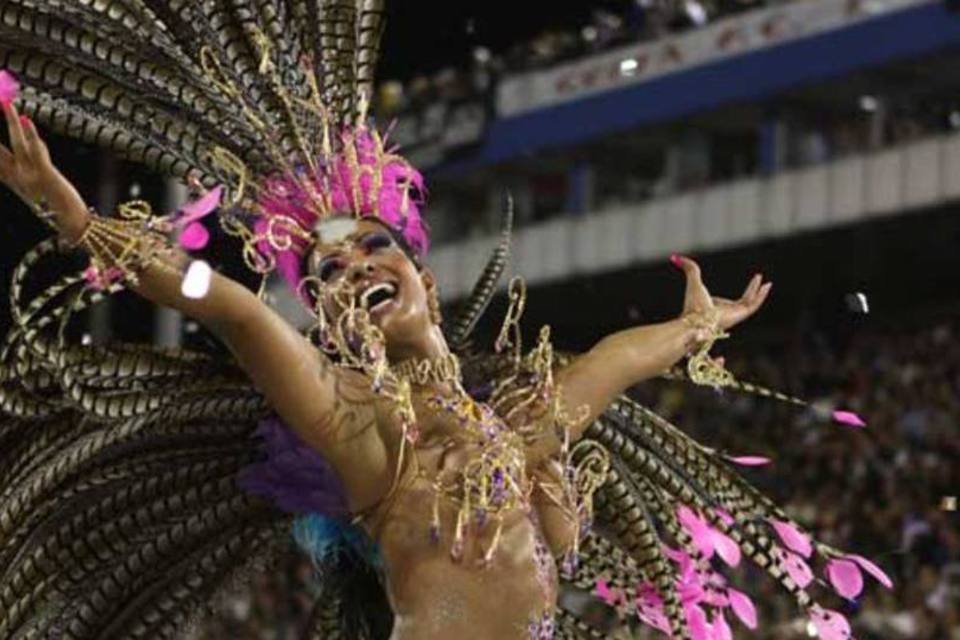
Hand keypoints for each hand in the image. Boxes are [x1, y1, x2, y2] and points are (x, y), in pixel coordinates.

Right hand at [0, 100, 88, 239]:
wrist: (74, 226)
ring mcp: (31, 178)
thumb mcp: (42, 186)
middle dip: (0, 128)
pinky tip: (27, 120)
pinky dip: (31, 136)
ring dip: (12, 123)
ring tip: (7, 104)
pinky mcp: (47, 177)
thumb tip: (35, 142)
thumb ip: (37, 164)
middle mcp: (19, 179)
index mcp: (16, 182)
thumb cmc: (61, 208)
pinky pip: (37, 153)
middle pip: (0, 149)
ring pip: (18, 145)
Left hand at [672, 254, 771, 330]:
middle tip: (760, 280)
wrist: (696, 320)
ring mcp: (735, 316)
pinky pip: (754, 305)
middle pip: (744, 302)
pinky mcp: (740, 315)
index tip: (744, 283)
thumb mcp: (693, 281)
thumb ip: (688, 269)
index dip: (738, 291)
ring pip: (752, 303)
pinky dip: (760, 295)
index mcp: (717, 310)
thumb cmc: (693, 306)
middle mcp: (728, 314)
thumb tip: (676, 257)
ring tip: (768, 283)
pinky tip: (766, 285)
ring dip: (759, 293)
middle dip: (753, 291)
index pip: (731, 302)